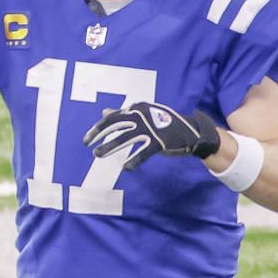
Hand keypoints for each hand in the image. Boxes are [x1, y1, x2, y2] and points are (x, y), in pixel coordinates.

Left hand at [82, 101, 221, 169]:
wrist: (191, 132)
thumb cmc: (164, 124)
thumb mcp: (144, 115)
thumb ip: (124, 115)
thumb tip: (104, 112)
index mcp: (137, 109)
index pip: (113, 118)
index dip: (98, 129)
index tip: (87, 139)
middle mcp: (143, 116)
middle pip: (115, 125)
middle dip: (99, 136)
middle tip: (88, 147)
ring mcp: (151, 129)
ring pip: (125, 139)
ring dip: (110, 147)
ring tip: (98, 154)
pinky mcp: (160, 142)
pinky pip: (142, 153)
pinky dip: (133, 161)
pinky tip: (126, 168)